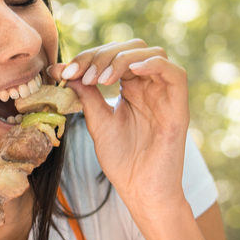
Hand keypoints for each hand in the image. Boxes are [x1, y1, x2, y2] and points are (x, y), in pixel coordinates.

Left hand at [51, 39, 189, 227]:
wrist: (140, 190)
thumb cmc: (122, 160)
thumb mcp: (97, 122)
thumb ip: (85, 95)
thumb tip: (61, 70)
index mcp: (130, 88)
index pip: (113, 56)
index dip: (88, 57)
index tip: (64, 71)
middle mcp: (149, 87)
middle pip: (131, 49)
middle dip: (101, 55)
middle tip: (80, 74)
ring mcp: (165, 95)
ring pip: (151, 55)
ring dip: (121, 59)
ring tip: (99, 78)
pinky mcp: (178, 108)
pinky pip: (175, 74)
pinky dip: (153, 65)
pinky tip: (130, 72)